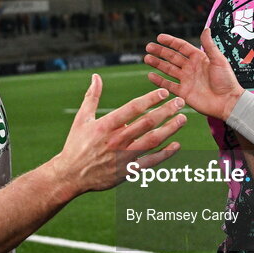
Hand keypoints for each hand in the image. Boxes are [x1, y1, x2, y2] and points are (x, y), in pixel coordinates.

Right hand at [53, 74, 185, 193]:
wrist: (71, 176)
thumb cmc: (76, 145)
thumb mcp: (82, 119)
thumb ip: (92, 97)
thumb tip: (96, 76)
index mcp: (106, 126)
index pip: (132, 109)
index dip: (150, 99)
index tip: (164, 92)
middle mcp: (116, 140)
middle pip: (147, 123)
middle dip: (166, 111)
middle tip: (180, 102)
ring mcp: (123, 156)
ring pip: (152, 140)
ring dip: (170, 129)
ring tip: (182, 119)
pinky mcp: (128, 170)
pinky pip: (151, 161)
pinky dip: (165, 154)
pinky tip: (176, 145)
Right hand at [144, 28, 244, 120]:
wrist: (228, 102)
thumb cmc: (226, 81)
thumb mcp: (219, 60)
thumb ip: (209, 46)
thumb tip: (206, 29)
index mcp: (199, 58)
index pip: (182, 47)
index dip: (171, 42)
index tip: (160, 37)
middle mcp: (191, 68)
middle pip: (172, 57)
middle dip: (160, 52)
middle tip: (148, 47)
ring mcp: (186, 80)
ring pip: (168, 69)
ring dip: (157, 64)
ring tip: (146, 58)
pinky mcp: (183, 93)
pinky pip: (169, 85)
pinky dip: (159, 81)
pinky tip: (150, 75)